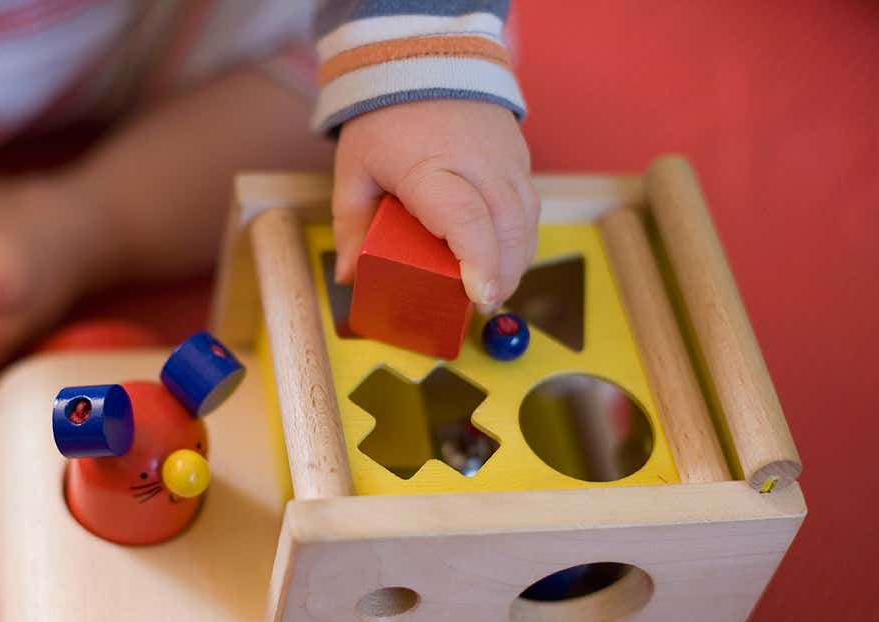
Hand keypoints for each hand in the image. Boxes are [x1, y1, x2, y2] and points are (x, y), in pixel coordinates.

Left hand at [333, 99, 537, 311]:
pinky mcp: (520, 159)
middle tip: (483, 306)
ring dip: (517, 261)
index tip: (480, 295)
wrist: (425, 58)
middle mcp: (479, 164)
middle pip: (507, 228)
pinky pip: (530, 207)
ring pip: (527, 220)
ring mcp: (506, 159)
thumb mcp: (355, 170)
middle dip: (502, 275)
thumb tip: (349, 277)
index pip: (465, 218)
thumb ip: (352, 224)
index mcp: (431, 167)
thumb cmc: (386, 120)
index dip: (478, 260)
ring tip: (494, 290)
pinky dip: (522, 238)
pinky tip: (505, 259)